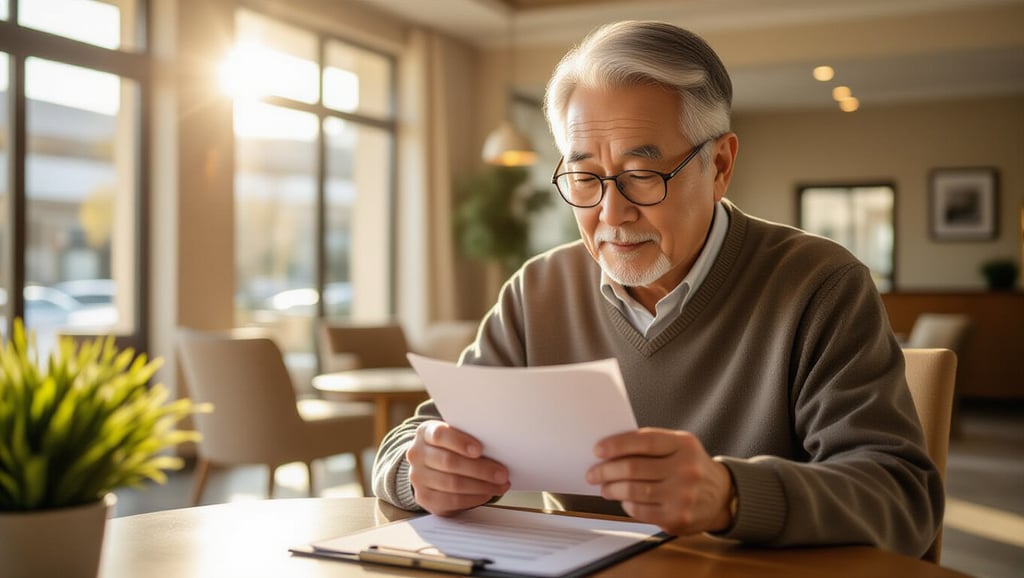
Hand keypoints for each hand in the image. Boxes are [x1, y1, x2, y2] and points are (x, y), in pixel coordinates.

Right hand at [405, 420, 510, 515]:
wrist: (428, 466)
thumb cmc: (449, 447)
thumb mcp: (454, 436)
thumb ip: (469, 438)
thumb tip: (498, 447)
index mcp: (425, 433)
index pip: (439, 435)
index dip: (460, 442)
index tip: (480, 449)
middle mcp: (417, 455)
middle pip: (449, 462)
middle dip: (480, 469)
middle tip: (502, 473)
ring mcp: (418, 478)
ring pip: (452, 484)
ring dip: (481, 486)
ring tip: (500, 485)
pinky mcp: (424, 498)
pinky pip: (452, 501)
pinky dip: (474, 498)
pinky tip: (487, 494)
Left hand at [586, 427, 733, 535]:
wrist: (722, 496)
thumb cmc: (691, 466)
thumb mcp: (679, 446)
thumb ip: (650, 445)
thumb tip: (609, 451)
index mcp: (684, 445)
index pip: (644, 441)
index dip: (617, 445)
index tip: (597, 450)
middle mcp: (686, 469)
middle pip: (634, 468)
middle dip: (606, 470)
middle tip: (593, 473)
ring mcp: (683, 496)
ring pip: (633, 491)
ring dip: (611, 489)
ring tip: (604, 487)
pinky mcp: (677, 518)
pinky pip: (640, 511)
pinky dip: (626, 504)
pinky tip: (623, 500)